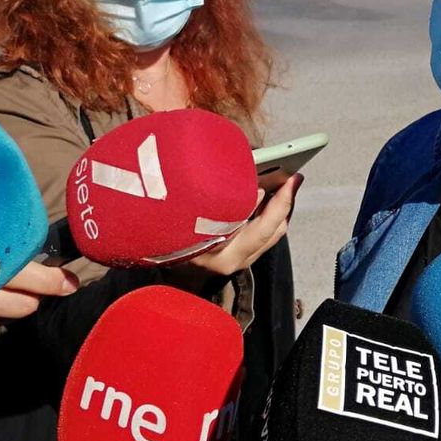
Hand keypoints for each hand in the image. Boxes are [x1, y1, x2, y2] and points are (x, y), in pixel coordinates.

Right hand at [172, 174, 301, 282]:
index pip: (264, 226)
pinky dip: (267, 217)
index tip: (292, 178)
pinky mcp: (234, 259)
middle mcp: (230, 262)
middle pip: (274, 232)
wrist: (148, 249)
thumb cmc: (166, 224)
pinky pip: (262, 237)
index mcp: (220, 252)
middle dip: (285, 204)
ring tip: (283, 184)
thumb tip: (260, 191)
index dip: (281, 200)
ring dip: (278, 211)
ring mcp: (234, 263)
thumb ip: (224, 199)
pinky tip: (267, 197)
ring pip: (271, 236)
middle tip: (292, 177)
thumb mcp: (191, 207)